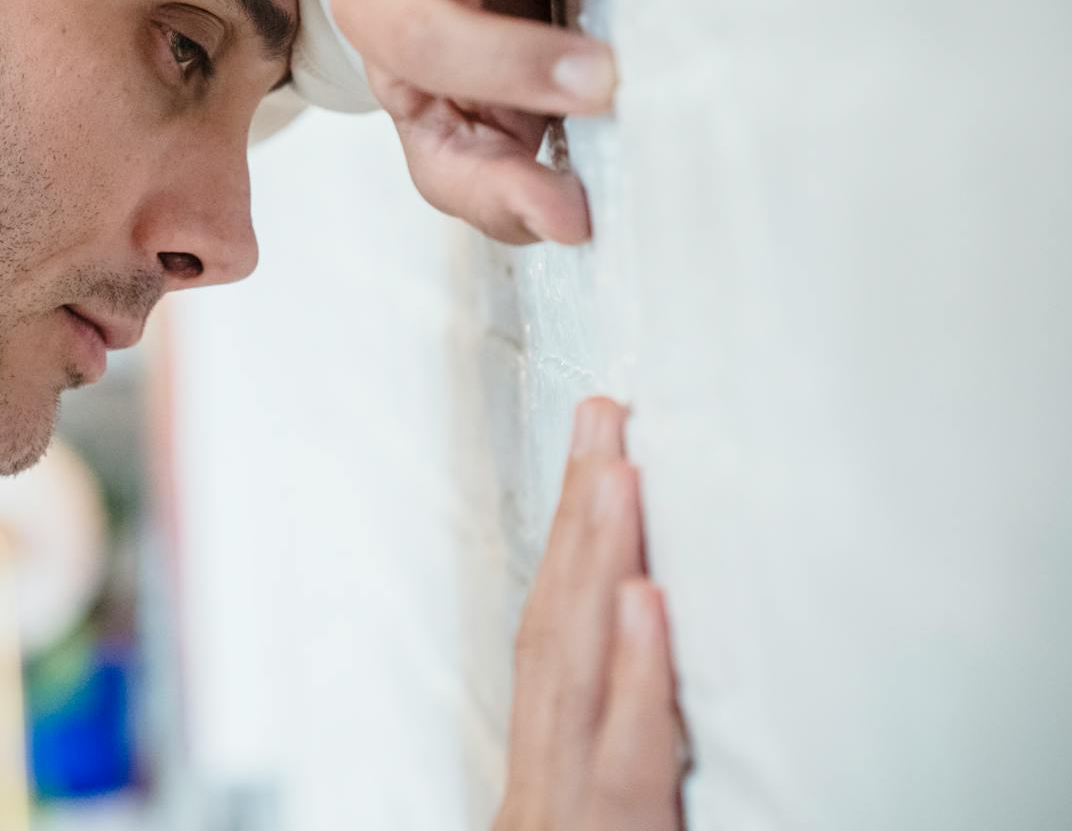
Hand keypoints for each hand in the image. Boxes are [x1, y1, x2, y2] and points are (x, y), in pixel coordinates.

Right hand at [495, 396, 684, 830]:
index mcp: (554, 770)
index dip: (570, 539)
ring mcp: (569, 807)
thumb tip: (660, 636)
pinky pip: (623, 758)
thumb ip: (630, 743)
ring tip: (617, 472)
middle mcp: (549, 779)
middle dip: (576, 520)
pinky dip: (633, 677)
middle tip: (602, 417)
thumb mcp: (613, 814)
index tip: (597, 449)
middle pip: (555, 632)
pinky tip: (643, 601)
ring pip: (574, 674)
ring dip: (594, 563)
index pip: (556, 636)